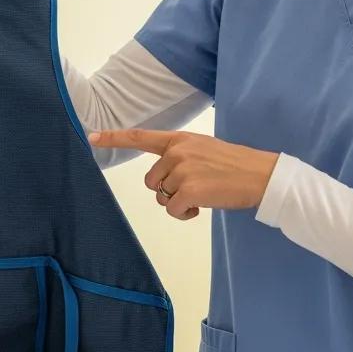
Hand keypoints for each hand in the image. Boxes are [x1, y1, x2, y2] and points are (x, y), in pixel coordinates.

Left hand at [88, 129, 278, 220]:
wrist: (260, 175)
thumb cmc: (233, 165)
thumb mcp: (203, 149)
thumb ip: (180, 156)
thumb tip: (162, 180)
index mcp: (179, 139)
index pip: (141, 137)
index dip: (114, 137)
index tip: (92, 136)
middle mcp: (177, 152)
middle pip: (151, 180)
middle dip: (167, 190)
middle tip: (193, 188)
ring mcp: (182, 171)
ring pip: (162, 197)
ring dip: (178, 203)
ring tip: (202, 195)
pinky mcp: (190, 191)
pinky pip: (173, 210)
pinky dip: (185, 215)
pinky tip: (202, 207)